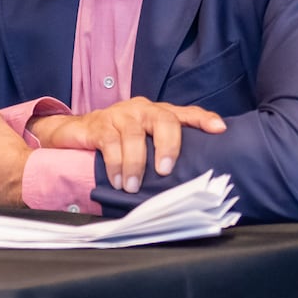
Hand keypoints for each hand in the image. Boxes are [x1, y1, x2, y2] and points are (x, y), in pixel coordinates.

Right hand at [26, 97, 226, 192]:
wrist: (77, 133)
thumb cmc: (119, 141)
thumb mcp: (144, 144)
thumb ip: (162, 153)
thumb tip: (190, 179)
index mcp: (158, 114)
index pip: (185, 113)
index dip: (203, 119)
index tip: (220, 129)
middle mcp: (143, 110)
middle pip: (163, 119)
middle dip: (168, 145)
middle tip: (165, 170)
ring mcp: (120, 115)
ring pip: (133, 135)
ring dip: (134, 164)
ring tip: (132, 186)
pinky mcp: (99, 124)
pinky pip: (110, 143)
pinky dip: (115, 165)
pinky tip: (116, 181)